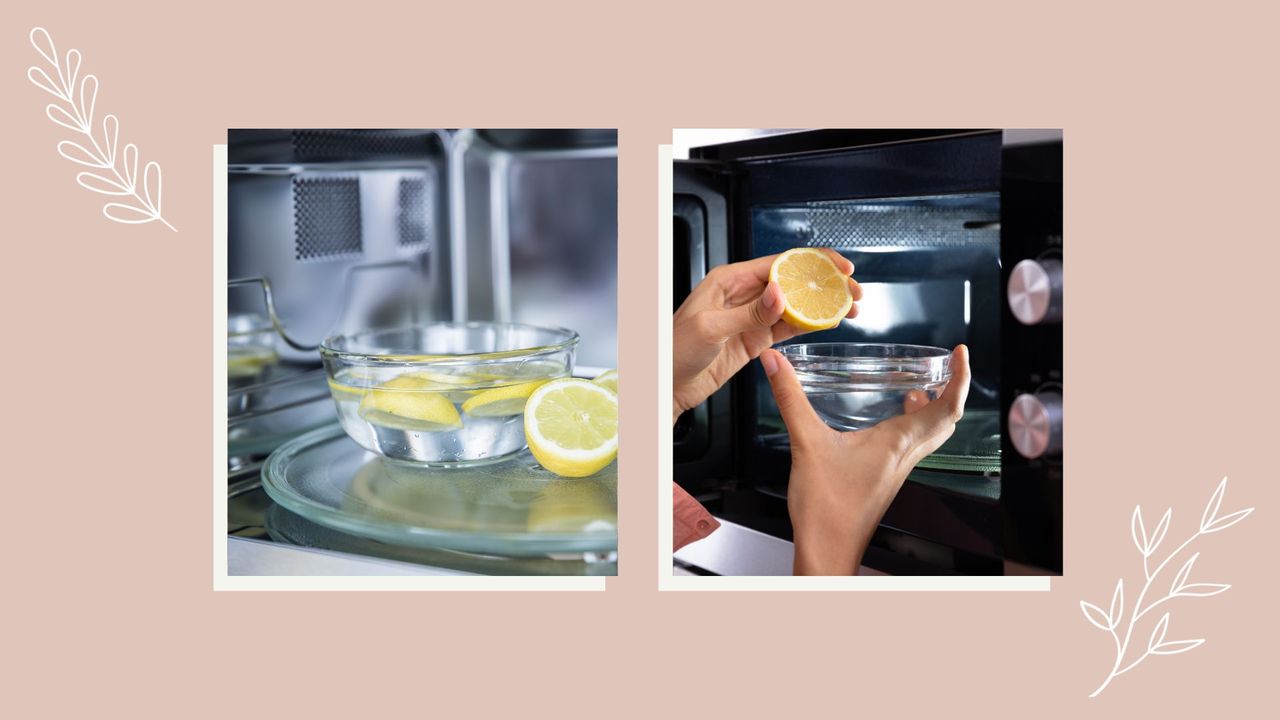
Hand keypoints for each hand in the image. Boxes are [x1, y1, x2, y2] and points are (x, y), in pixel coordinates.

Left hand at [672, 250, 860, 423]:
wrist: (665, 385)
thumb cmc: (673, 351)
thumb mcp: (710, 328)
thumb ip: (748, 313)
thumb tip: (781, 295)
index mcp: (730, 280)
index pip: (781, 263)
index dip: (814, 264)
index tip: (840, 269)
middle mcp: (743, 294)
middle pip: (794, 281)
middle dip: (826, 284)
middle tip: (854, 293)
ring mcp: (751, 317)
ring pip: (796, 304)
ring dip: (824, 306)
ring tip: (851, 309)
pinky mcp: (754, 339)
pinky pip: (787, 327)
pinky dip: (810, 325)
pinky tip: (829, 323)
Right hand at [759, 344, 971, 574]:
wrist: (827, 550)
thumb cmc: (826, 508)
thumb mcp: (805, 443)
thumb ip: (790, 399)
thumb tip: (775, 364)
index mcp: (898, 444)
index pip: (947, 407)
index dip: (961, 377)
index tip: (961, 354)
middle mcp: (905, 456)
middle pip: (947, 420)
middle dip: (952, 390)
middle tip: (946, 366)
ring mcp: (897, 469)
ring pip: (931, 435)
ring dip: (934, 409)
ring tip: (920, 387)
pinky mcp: (884, 478)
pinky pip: (911, 446)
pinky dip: (912, 426)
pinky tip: (888, 420)